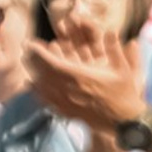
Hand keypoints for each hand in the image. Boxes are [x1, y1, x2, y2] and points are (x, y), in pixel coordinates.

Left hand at [27, 15, 145, 133]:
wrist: (124, 121)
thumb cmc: (125, 92)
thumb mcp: (123, 68)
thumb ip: (115, 48)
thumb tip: (112, 30)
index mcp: (81, 76)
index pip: (51, 62)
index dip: (38, 52)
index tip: (30, 43)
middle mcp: (69, 89)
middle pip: (42, 74)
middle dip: (32, 61)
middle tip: (26, 52)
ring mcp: (66, 102)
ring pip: (42, 87)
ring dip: (33, 75)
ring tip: (28, 66)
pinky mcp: (67, 112)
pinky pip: (46, 101)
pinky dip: (37, 92)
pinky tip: (33, 86)